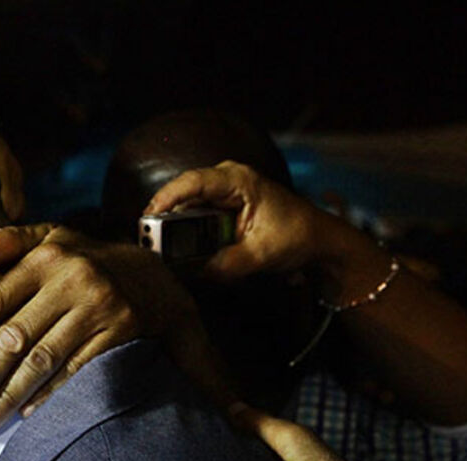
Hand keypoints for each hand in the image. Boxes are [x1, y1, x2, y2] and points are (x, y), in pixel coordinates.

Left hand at [0, 224, 233, 430]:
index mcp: (46, 259)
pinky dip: (50, 395)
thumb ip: (14, 241)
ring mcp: (98, 310)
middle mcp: (72, 282)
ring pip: (43, 359)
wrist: (159, 278)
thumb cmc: (89, 262)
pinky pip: (77, 371)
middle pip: (14, 338)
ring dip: (9, 394)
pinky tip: (27, 415)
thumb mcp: (56, 239)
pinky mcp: (121, 335)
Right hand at [145, 160, 342, 281]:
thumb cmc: (298, 236)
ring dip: (172, 230)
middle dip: (162, 219)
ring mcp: (223, 195)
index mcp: (238, 180)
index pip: (192, 182)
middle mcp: (226, 181)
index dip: (166, 199)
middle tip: (147, 241)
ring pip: (185, 209)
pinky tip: (176, 251)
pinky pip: (194, 220)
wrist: (319, 241)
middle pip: (183, 196)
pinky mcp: (222, 210)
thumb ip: (226, 265)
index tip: (147, 218)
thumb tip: (194, 274)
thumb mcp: (261, 254)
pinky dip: (184, 236)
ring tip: (157, 249)